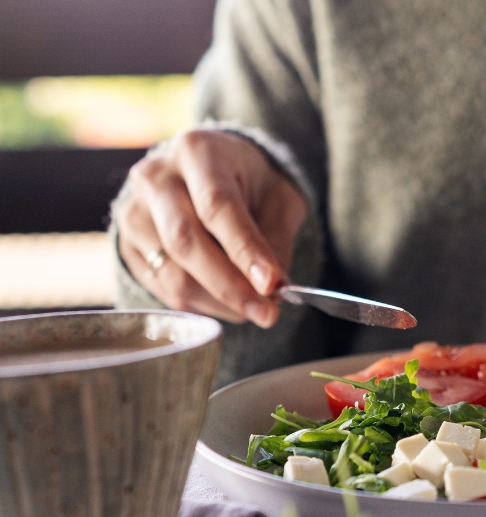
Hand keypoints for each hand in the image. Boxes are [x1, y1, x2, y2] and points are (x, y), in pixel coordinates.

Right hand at [115, 130, 306, 326]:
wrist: (210, 173)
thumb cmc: (249, 183)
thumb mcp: (278, 197)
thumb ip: (276, 238)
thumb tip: (273, 289)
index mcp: (198, 152)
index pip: (218, 206)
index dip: (245, 250)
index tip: (272, 285)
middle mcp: (156, 176)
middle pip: (187, 242)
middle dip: (232, 286)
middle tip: (268, 314)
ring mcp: (133, 211)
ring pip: (173, 273)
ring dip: (220, 302)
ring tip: (254, 307)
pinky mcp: (126, 244)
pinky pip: (162, 288)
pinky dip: (201, 304)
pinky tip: (227, 301)